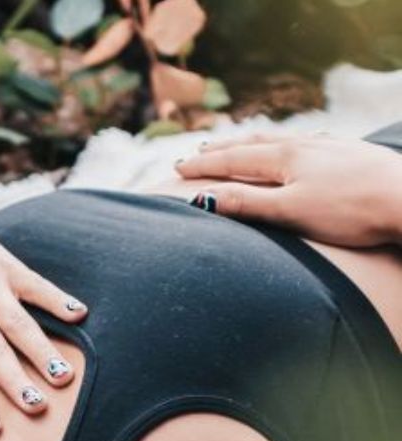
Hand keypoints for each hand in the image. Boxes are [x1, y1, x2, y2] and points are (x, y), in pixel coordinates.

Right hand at [176, 132, 401, 247]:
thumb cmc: (349, 212)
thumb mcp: (289, 212)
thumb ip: (248, 203)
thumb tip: (205, 197)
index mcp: (286, 158)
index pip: (234, 159)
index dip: (204, 166)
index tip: (177, 168)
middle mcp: (306, 145)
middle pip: (254, 144)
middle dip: (222, 150)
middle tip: (196, 153)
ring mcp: (330, 147)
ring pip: (281, 141)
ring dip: (252, 144)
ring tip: (236, 145)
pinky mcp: (350, 155)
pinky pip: (306, 144)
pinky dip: (284, 146)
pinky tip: (294, 147)